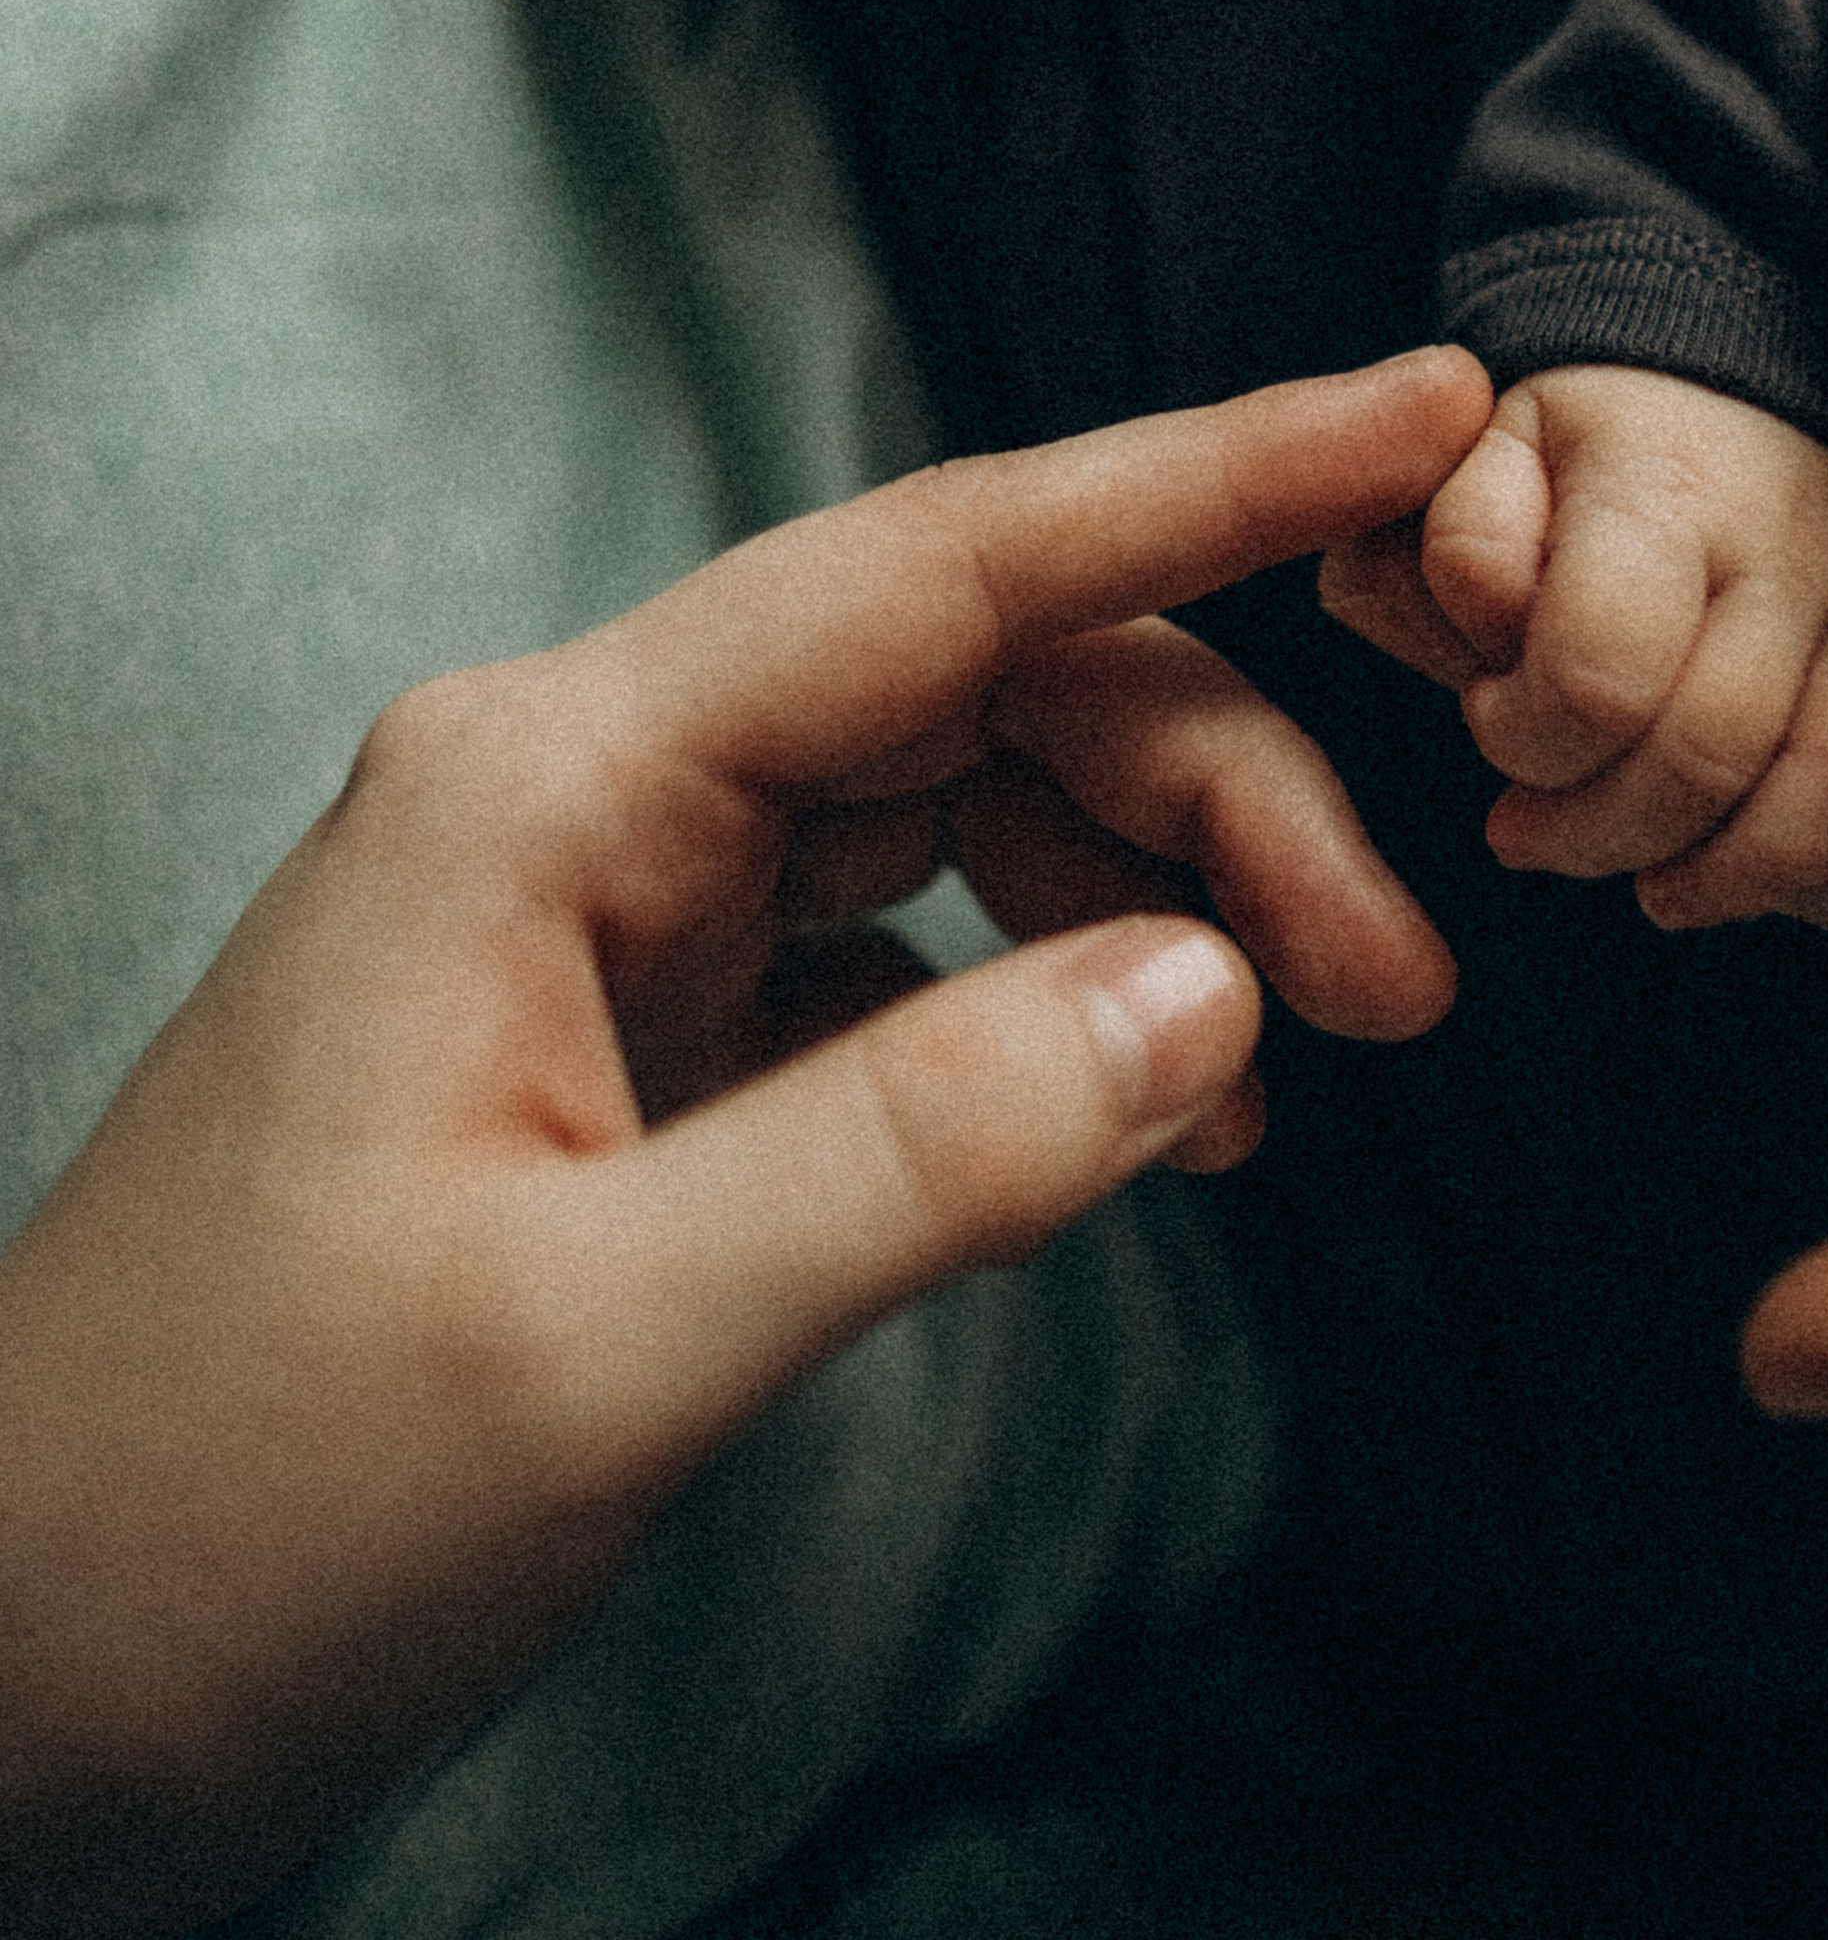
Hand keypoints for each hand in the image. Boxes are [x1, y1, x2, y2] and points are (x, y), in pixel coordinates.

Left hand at [0, 349, 1489, 1937]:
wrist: (9, 1683)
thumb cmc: (232, 1510)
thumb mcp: (594, 1351)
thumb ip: (922, 1152)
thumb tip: (1218, 991)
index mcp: (549, 781)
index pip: (949, 564)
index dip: (1213, 473)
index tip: (1425, 405)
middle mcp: (582, 790)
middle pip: (987, 682)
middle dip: (1221, 786)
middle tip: (1402, 986)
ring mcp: (600, 901)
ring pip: (960, 799)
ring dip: (1152, 896)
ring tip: (1294, 1068)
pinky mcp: (623, 1022)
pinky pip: (892, 938)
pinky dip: (1043, 1001)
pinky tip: (1136, 1119)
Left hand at [1323, 372, 1827, 997]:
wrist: (1725, 381)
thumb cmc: (1583, 459)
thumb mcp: (1487, 463)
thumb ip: (1464, 545)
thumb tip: (1495, 631)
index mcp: (1662, 475)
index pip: (1599, 664)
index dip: (1524, 735)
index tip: (1489, 726)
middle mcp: (1797, 524)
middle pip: (1715, 740)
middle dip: (1602, 826)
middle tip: (1533, 834)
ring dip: (1744, 866)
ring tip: (1661, 890)